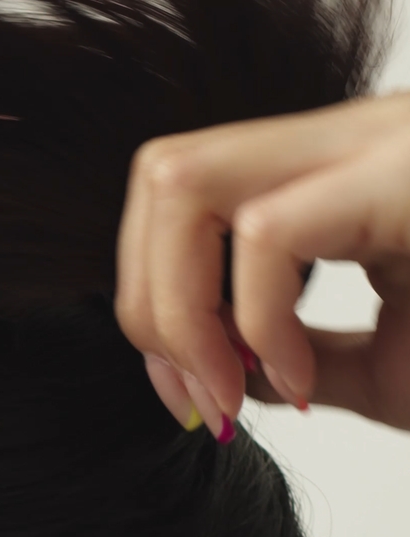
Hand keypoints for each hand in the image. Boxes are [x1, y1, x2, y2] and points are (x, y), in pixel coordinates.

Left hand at [114, 92, 409, 438]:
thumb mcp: (388, 367)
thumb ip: (296, 358)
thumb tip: (220, 369)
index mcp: (346, 170)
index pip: (185, 190)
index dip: (156, 300)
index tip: (195, 398)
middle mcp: (354, 138)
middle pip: (161, 175)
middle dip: (151, 305)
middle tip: (202, 398)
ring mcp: (376, 143)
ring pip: (186, 179)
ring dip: (181, 306)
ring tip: (233, 387)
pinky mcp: (403, 175)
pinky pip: (267, 231)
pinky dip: (257, 321)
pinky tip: (302, 380)